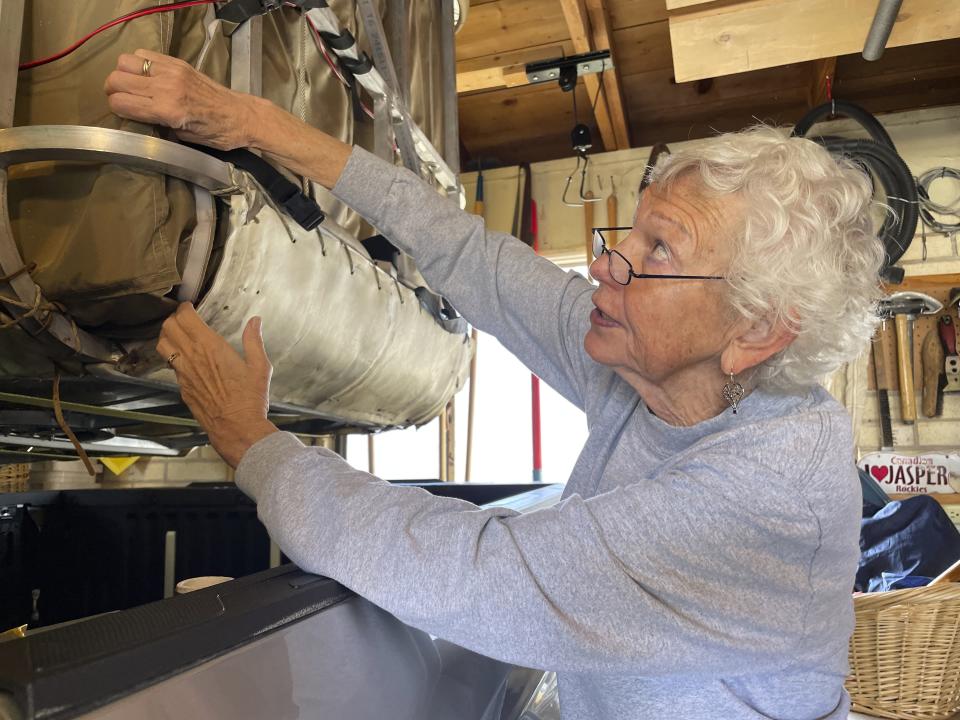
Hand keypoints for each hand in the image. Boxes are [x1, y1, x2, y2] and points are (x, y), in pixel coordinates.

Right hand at [104, 49, 256, 149]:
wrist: (242, 115)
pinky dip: (138, 63)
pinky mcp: (178, 62)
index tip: (122, 114)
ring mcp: (172, 71)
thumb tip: (135, 118)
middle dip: (113, 91)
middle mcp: (166, 87)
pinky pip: (144, 54)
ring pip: (126, 62)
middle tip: (123, 99)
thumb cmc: (218, 134)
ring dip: (124, 74)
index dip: (116, 109)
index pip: (120, 103)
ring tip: (133, 86)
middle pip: (116, 79)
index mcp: (168, 111)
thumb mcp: (185, 139)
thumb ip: (158, 126)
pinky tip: (147, 76)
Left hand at [158, 303, 277, 466]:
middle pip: (169, 327)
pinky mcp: (182, 387)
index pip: (186, 318)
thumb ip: (254, 341)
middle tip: (182, 316)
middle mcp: (193, 358)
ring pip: (163, 345)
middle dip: (174, 317)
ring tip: (176, 333)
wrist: (236, 428)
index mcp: (211, 347)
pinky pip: (170, 365)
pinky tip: (184, 358)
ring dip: (167, 334)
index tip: (189, 306)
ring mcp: (184, 373)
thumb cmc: (249, 400)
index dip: (185, 308)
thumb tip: (255, 321)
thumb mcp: (259, 367)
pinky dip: (172, 355)